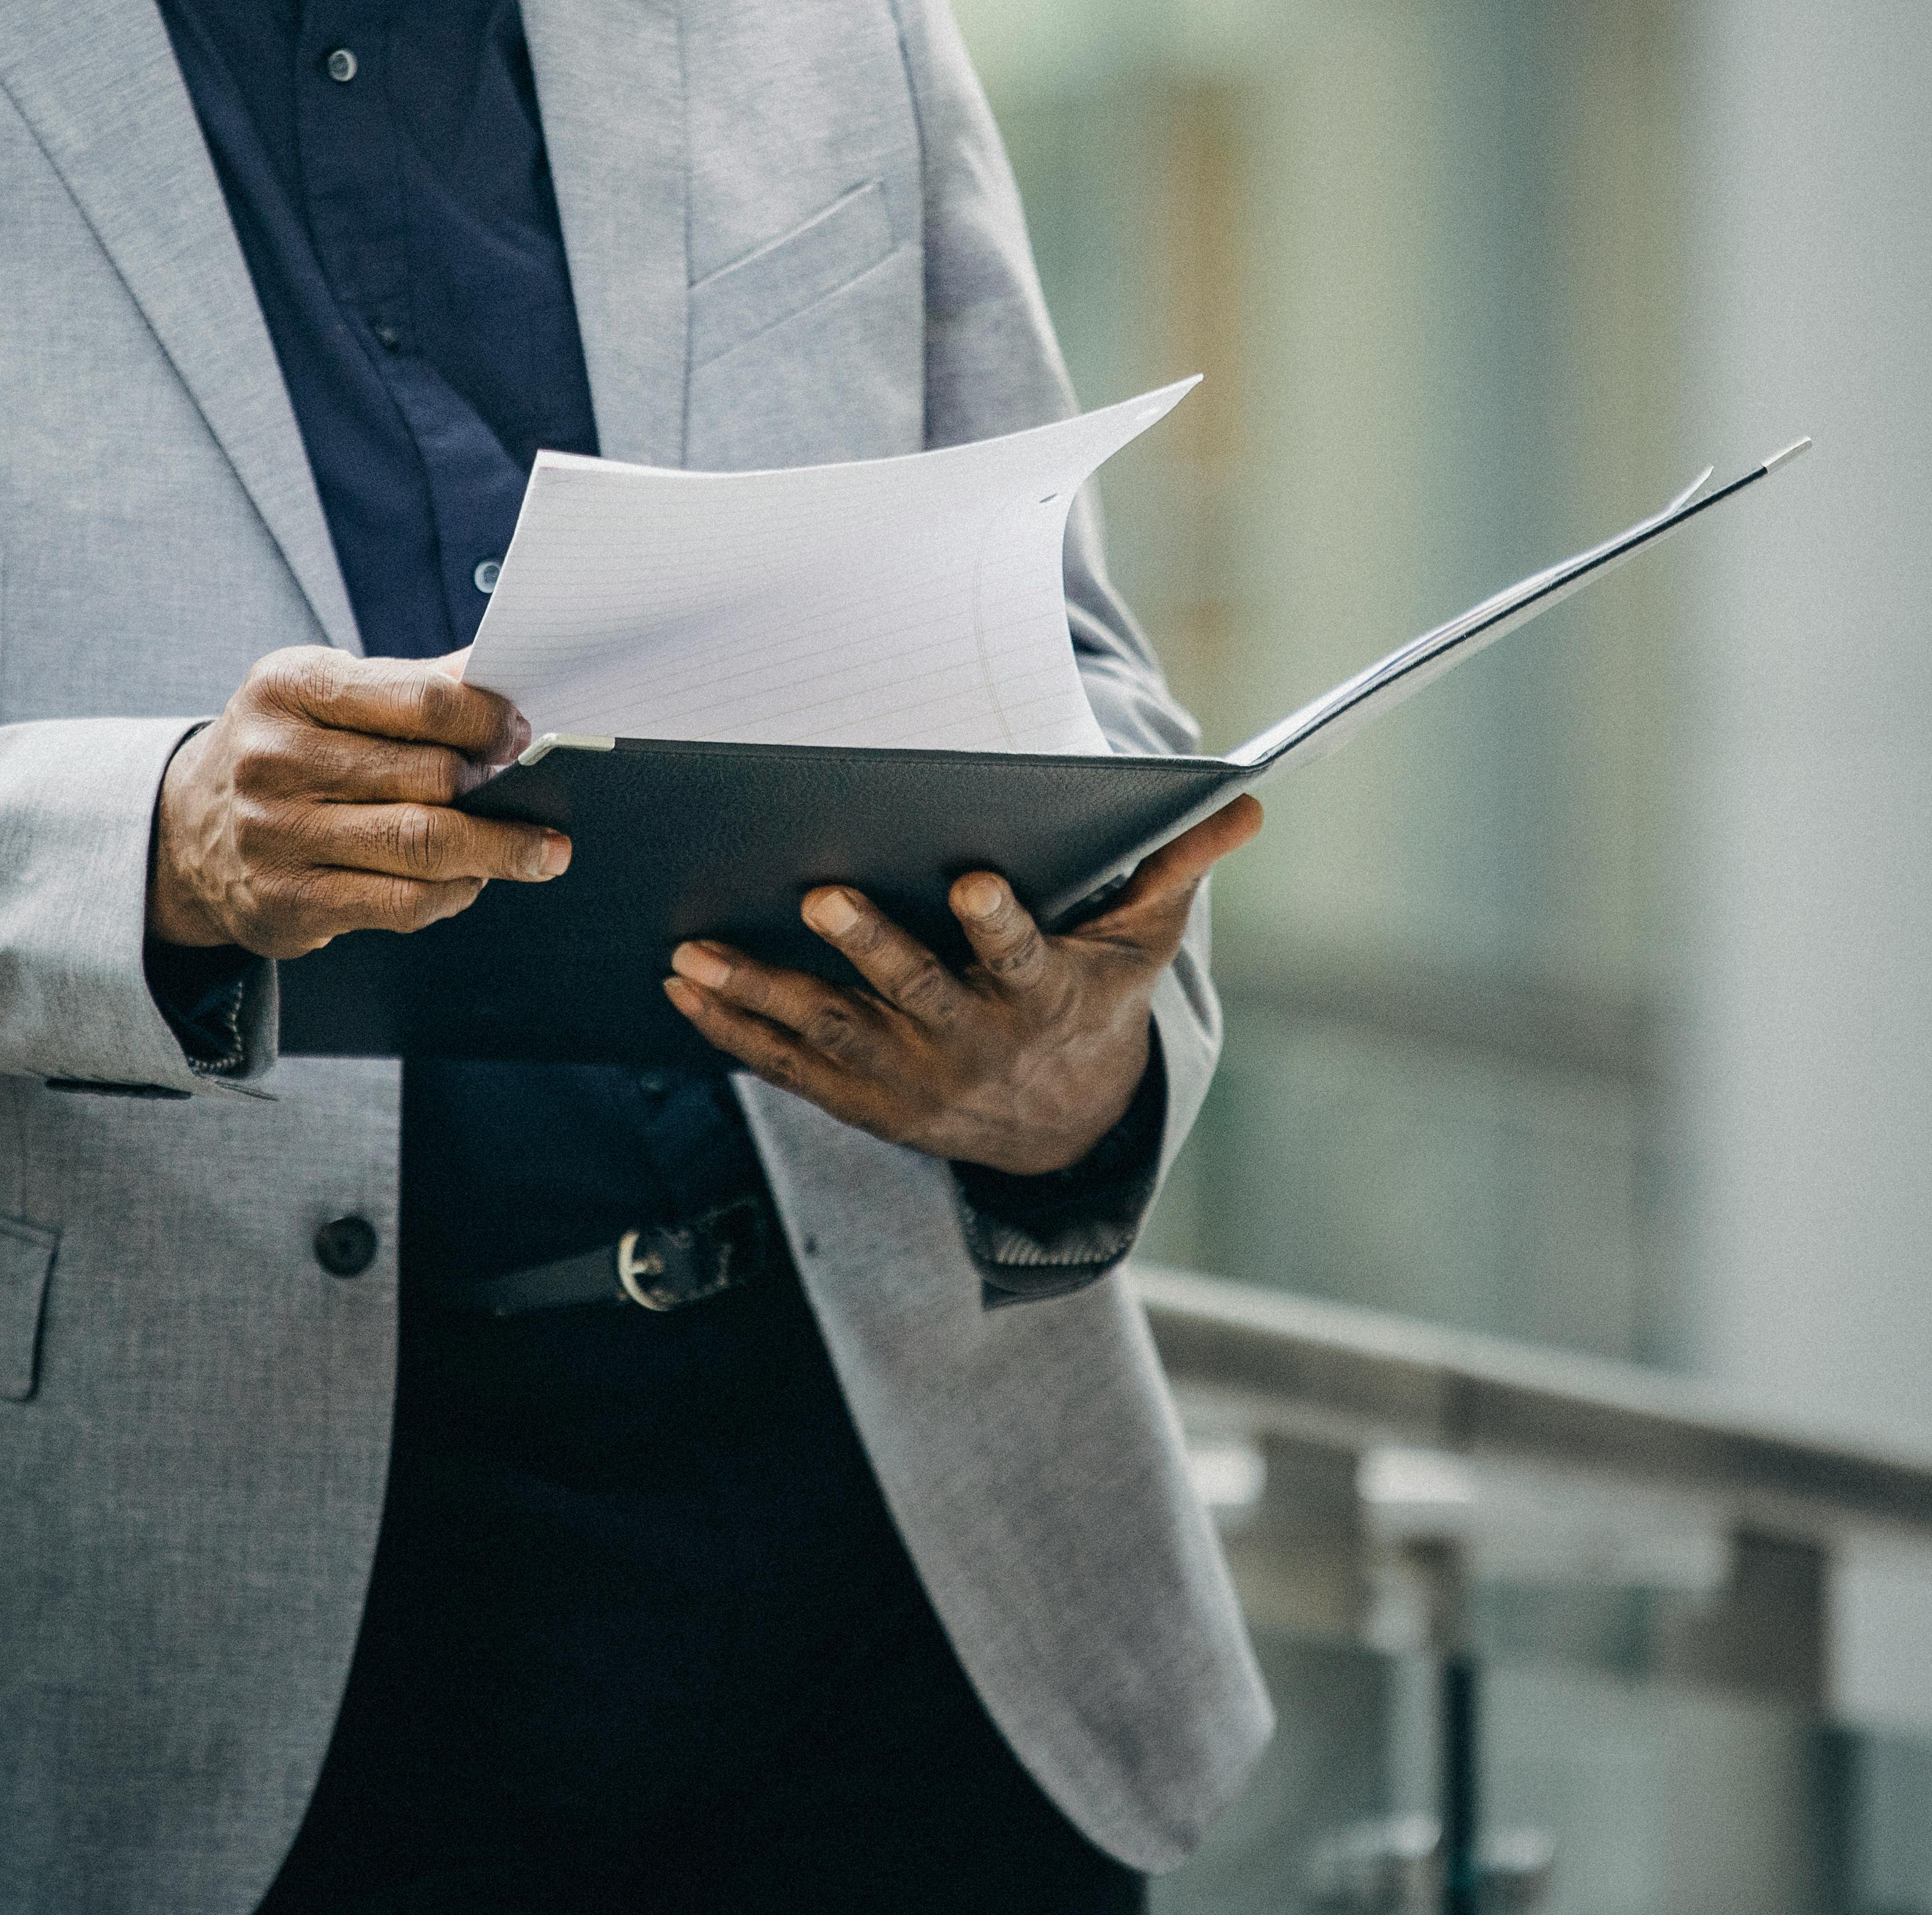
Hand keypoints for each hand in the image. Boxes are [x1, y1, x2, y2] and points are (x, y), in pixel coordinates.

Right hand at [149, 646, 566, 958]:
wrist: (189, 829)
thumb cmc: (286, 749)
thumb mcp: (326, 691)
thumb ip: (412, 684)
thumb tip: (504, 673)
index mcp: (290, 686)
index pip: (421, 699)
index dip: (489, 719)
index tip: (521, 733)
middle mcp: (273, 759)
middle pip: (430, 776)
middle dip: (495, 787)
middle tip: (529, 791)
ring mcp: (276, 836)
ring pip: (423, 846)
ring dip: (498, 851)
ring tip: (538, 849)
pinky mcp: (287, 902)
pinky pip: (401, 905)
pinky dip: (454, 894)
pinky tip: (473, 879)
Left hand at [662, 796, 1263, 1175]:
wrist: (1059, 1126)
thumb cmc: (1095, 999)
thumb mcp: (1142, 943)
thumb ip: (1177, 870)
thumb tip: (1248, 805)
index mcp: (1042, 997)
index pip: (1023, 959)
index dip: (1001, 924)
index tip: (977, 882)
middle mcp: (973, 1045)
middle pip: (914, 994)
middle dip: (866, 946)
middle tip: (817, 895)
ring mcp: (911, 1079)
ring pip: (830, 1032)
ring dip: (761, 992)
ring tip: (694, 953)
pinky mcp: (862, 1100)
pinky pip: (790, 1067)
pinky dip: (734, 1032)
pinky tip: (682, 991)